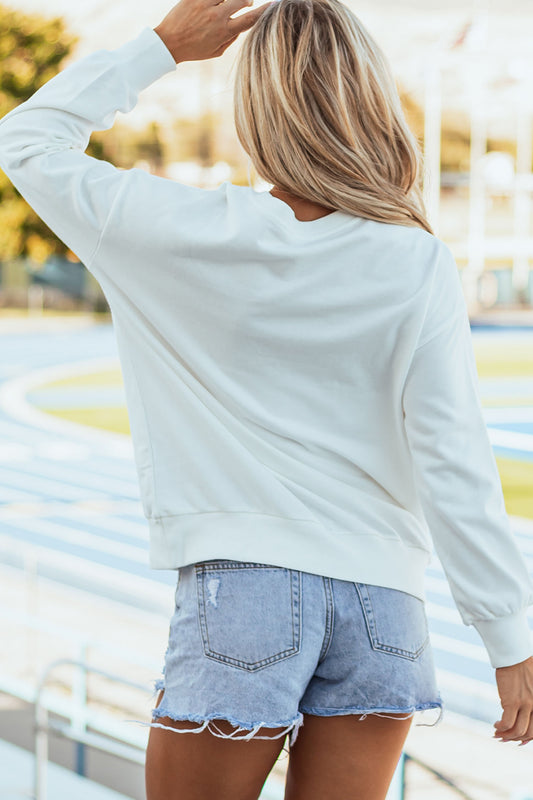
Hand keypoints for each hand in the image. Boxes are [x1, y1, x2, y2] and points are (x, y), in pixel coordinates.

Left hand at [154, 0, 272, 63]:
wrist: (169, 43)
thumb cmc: (193, 49)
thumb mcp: (216, 52)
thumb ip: (231, 39)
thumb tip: (242, 26)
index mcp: (224, 32)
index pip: (250, 19)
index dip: (263, 11)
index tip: (273, 4)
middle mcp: (217, 16)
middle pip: (241, 0)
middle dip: (247, 1)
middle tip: (248, 3)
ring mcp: (205, 4)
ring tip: (231, 2)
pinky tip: (217, 3)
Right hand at [493, 655, 532, 745]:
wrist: (515, 655)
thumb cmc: (523, 666)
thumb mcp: (532, 685)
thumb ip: (530, 698)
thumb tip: (519, 709)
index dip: (527, 738)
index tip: (518, 740)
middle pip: (528, 733)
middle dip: (516, 739)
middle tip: (505, 738)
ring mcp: (525, 704)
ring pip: (518, 730)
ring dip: (506, 735)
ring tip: (498, 733)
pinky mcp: (512, 701)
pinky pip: (507, 722)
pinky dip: (500, 727)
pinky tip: (495, 724)